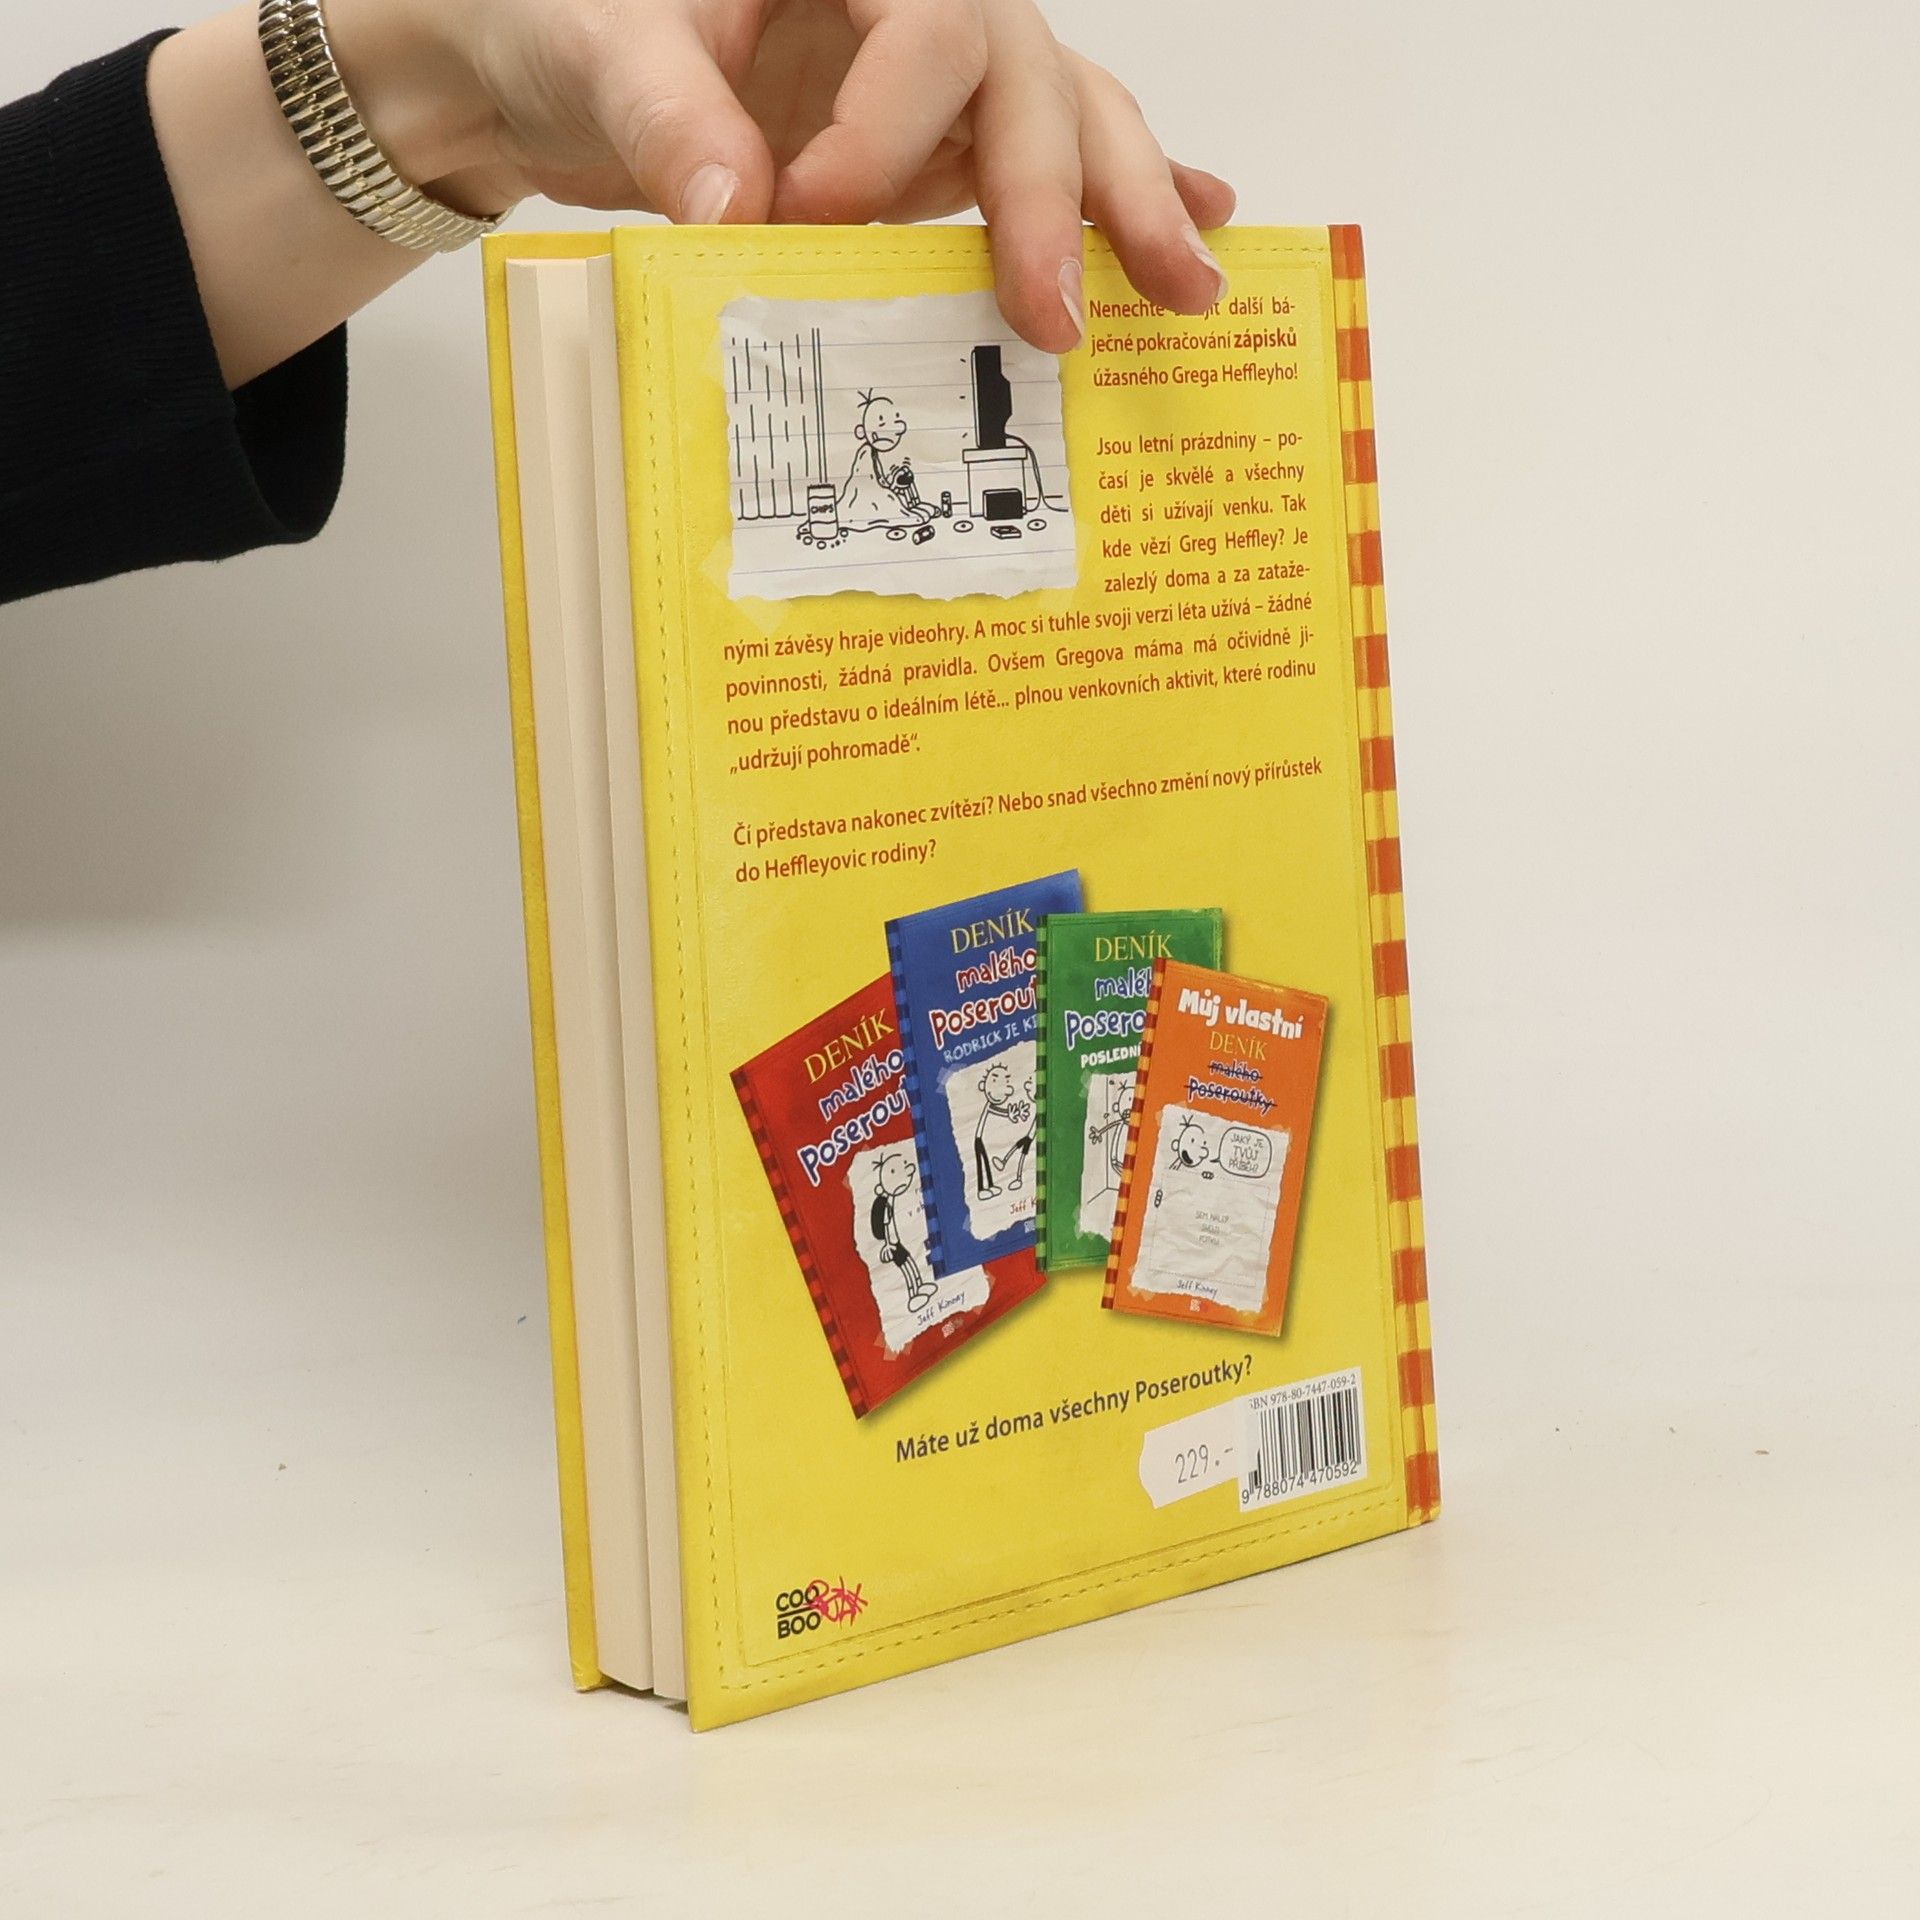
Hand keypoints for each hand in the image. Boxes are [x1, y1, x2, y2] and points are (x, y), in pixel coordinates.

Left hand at [330, 0, 1235, 348]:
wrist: (558, 63)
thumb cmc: (573, 25)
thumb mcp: (597, 52)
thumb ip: (664, 113)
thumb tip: (735, 206)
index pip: (924, 28)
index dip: (890, 128)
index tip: (814, 214)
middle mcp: (914, 10)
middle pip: (1028, 78)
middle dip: (1057, 198)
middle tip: (1060, 312)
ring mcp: (936, 80)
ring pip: (1064, 120)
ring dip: (1130, 204)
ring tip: (1192, 284)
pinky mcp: (936, 145)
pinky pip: (1042, 165)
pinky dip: (1117, 196)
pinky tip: (1205, 220)